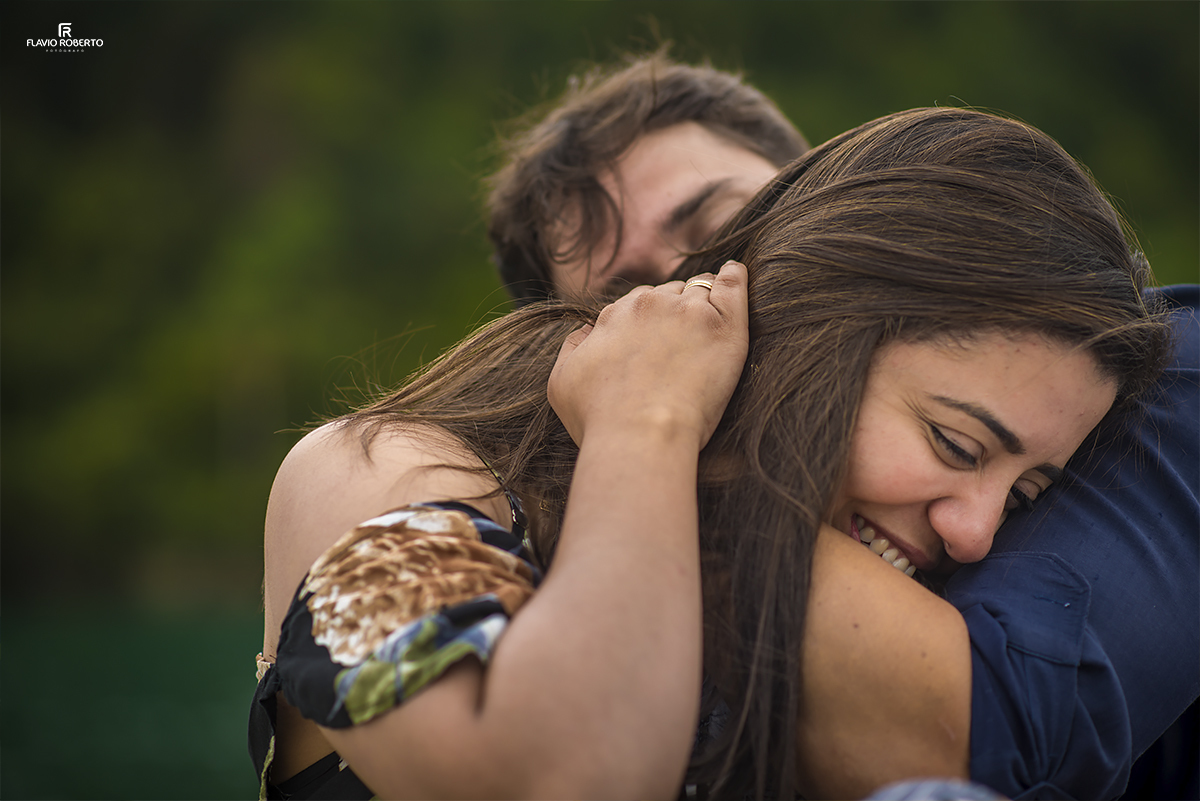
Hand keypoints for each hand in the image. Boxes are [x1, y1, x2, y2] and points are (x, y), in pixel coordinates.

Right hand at [548, 260, 748, 449]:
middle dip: (674, 310)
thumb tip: (587, 329)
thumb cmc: (599, 418)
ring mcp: (688, 311)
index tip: (655, 345)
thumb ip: (572, 346)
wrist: (640, 437)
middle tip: (681, 345)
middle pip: (668, 292)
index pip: (637, 303)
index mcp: (614, 315)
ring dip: (703, 300)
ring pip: (700, 288)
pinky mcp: (723, 326)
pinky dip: (733, 277)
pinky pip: (732, 283)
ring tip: (707, 327)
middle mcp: (649, 304)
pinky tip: (733, 274)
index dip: (646, 321)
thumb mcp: (561, 381)